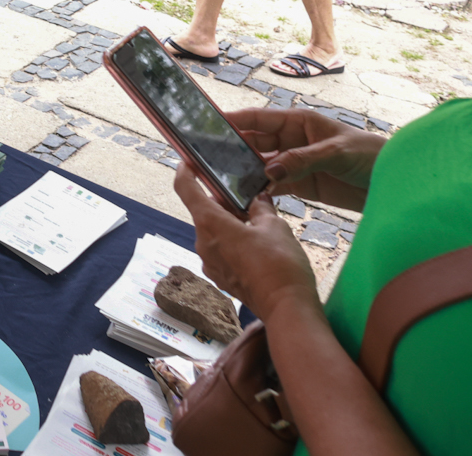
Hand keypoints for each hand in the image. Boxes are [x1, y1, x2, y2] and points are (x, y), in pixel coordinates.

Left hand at [173, 164, 320, 318]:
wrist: (287, 308)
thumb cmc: (280, 264)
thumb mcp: (274, 225)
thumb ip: (261, 207)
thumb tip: (257, 199)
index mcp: (211, 224)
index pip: (186, 190)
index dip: (184, 172)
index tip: (187, 162)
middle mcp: (203, 243)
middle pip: (204, 212)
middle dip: (222, 202)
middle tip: (244, 194)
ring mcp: (210, 263)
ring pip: (213, 232)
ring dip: (229, 223)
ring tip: (256, 221)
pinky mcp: (221, 278)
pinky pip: (220, 251)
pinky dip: (232, 242)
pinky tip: (255, 244)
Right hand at [226, 107, 382, 212]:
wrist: (391, 183)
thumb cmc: (369, 156)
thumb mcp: (336, 153)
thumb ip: (302, 160)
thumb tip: (269, 170)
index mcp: (299, 122)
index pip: (261, 118)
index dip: (236, 120)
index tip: (212, 124)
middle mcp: (293, 140)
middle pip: (256, 141)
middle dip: (234, 147)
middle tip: (210, 157)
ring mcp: (295, 163)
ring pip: (261, 164)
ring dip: (245, 170)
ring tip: (222, 178)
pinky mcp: (301, 185)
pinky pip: (274, 185)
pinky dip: (260, 189)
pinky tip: (246, 195)